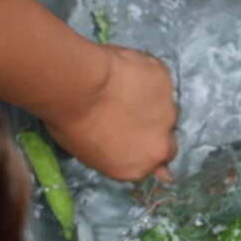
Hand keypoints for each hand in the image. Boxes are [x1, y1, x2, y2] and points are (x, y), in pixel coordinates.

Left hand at [44, 46, 177, 181]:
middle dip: (155, 131)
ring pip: (164, 107)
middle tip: (133, 117)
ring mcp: (167, 110)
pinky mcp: (166, 82)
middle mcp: (160, 143)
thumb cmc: (72, 124)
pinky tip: (127, 73)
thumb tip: (123, 146)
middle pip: (168, 140)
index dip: (145, 150)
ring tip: (126, 92)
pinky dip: (146, 78)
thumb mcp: (90, 153)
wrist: (81, 87)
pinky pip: (158, 81)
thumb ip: (116, 153)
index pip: (154, 165)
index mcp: (140, 166)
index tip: (135, 140)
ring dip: (151, 104)